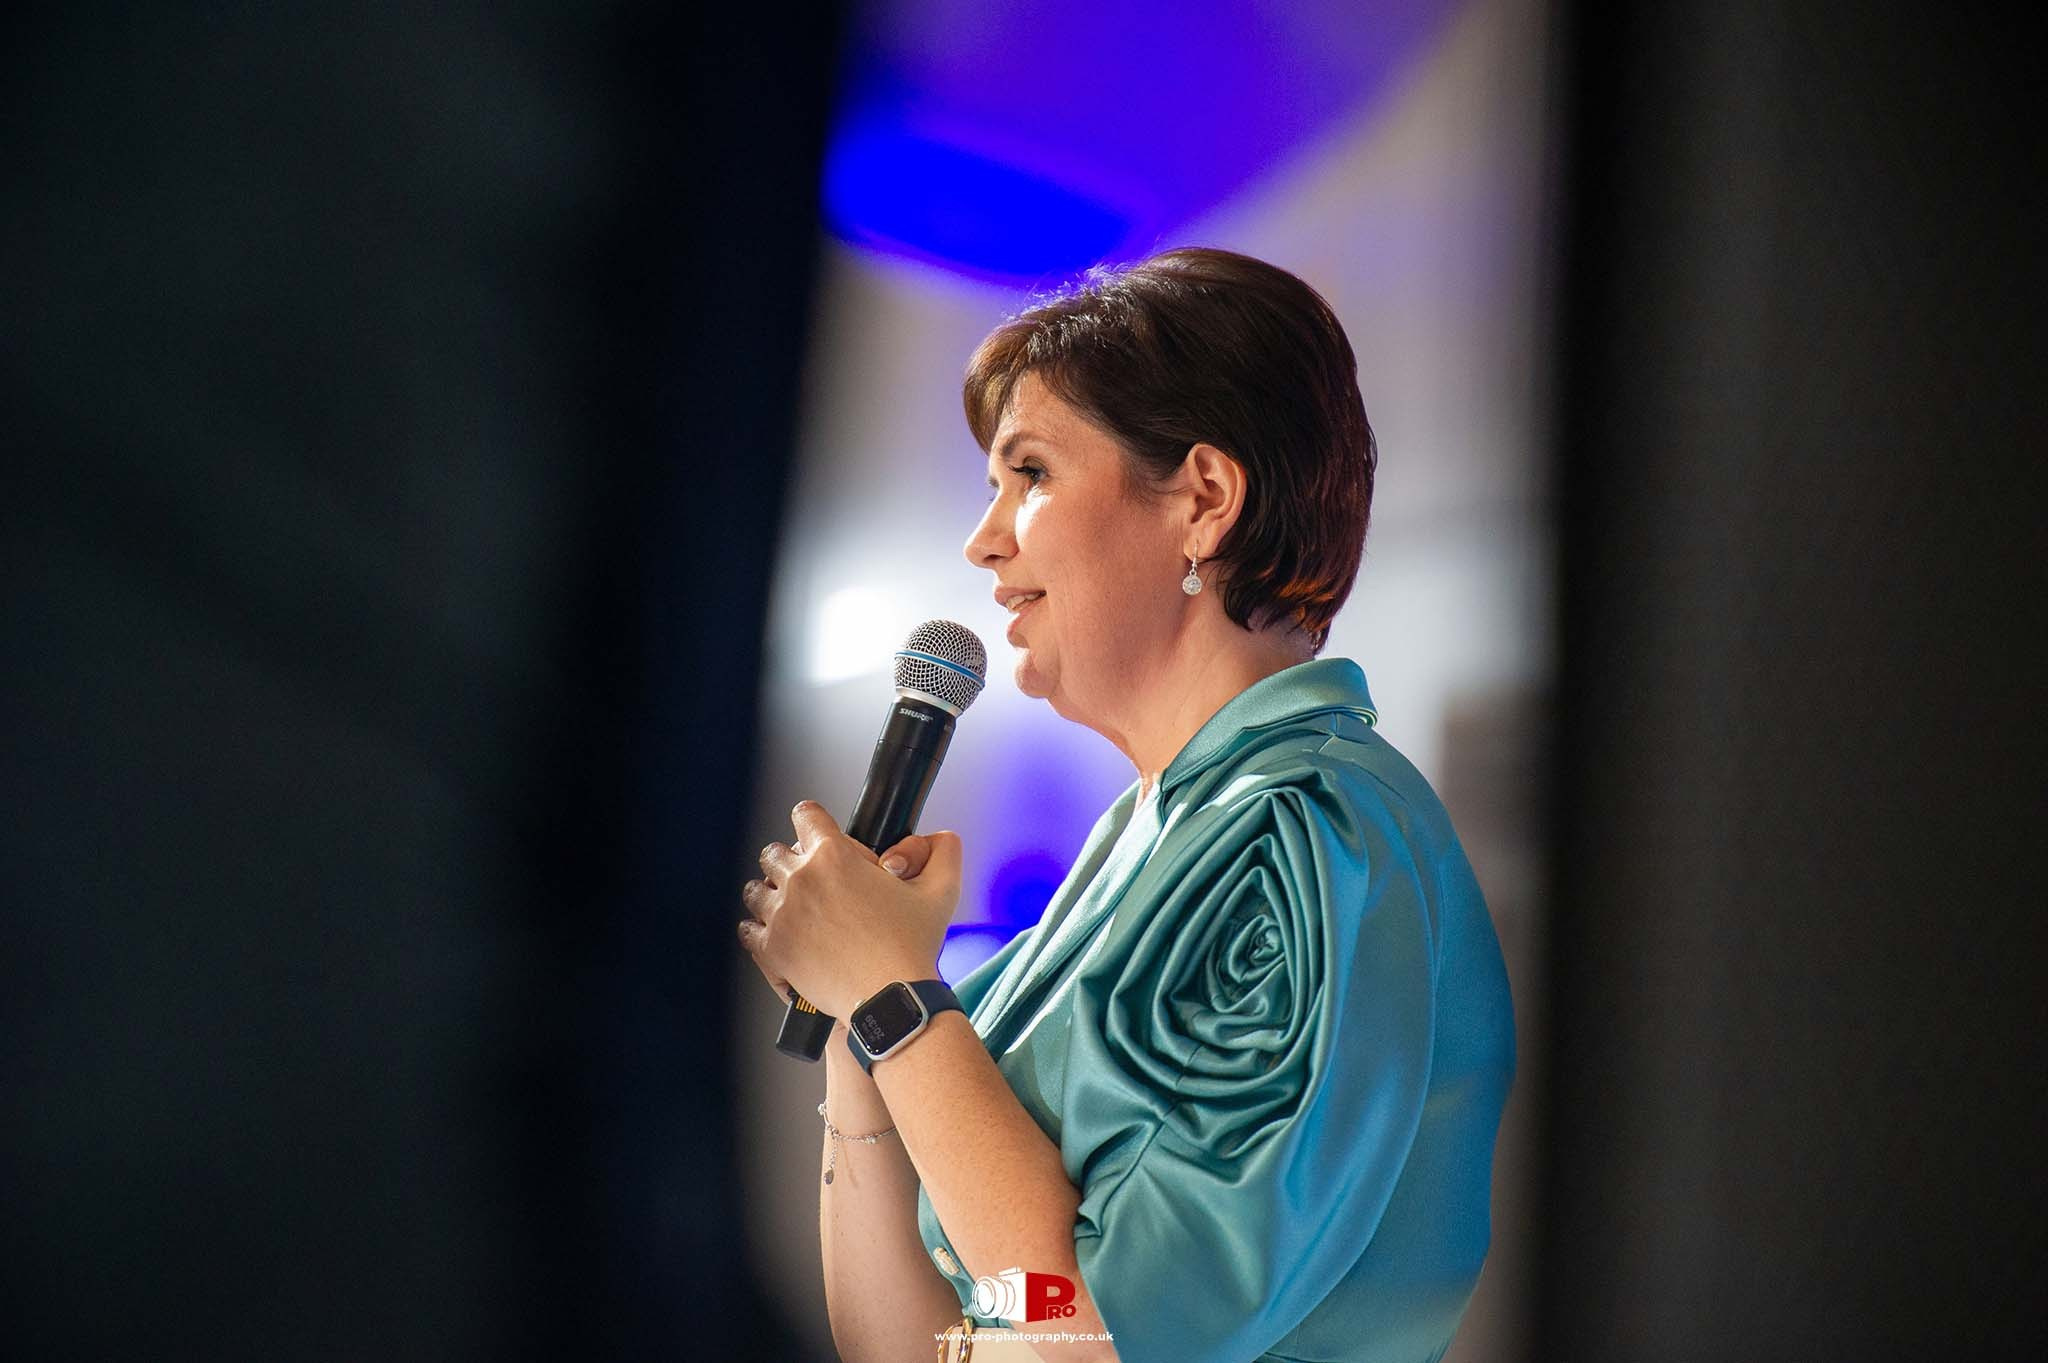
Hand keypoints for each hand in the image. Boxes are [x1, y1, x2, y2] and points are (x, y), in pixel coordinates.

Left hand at [736, 801, 962, 1018]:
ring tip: (787, 904)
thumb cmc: (911, 947)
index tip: (816, 832)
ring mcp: (781, 914)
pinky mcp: (772, 948)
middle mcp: (801, 880)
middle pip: (774, 853)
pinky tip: (772, 931)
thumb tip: (944, 837)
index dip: (813, 821)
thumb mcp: (941, 891)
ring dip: (770, 892)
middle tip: (807, 876)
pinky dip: (757, 928)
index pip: (806, 816)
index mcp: (834, 856)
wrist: (889, 998)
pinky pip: (748, 929)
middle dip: (790, 859)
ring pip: (756, 889)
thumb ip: (945, 853)